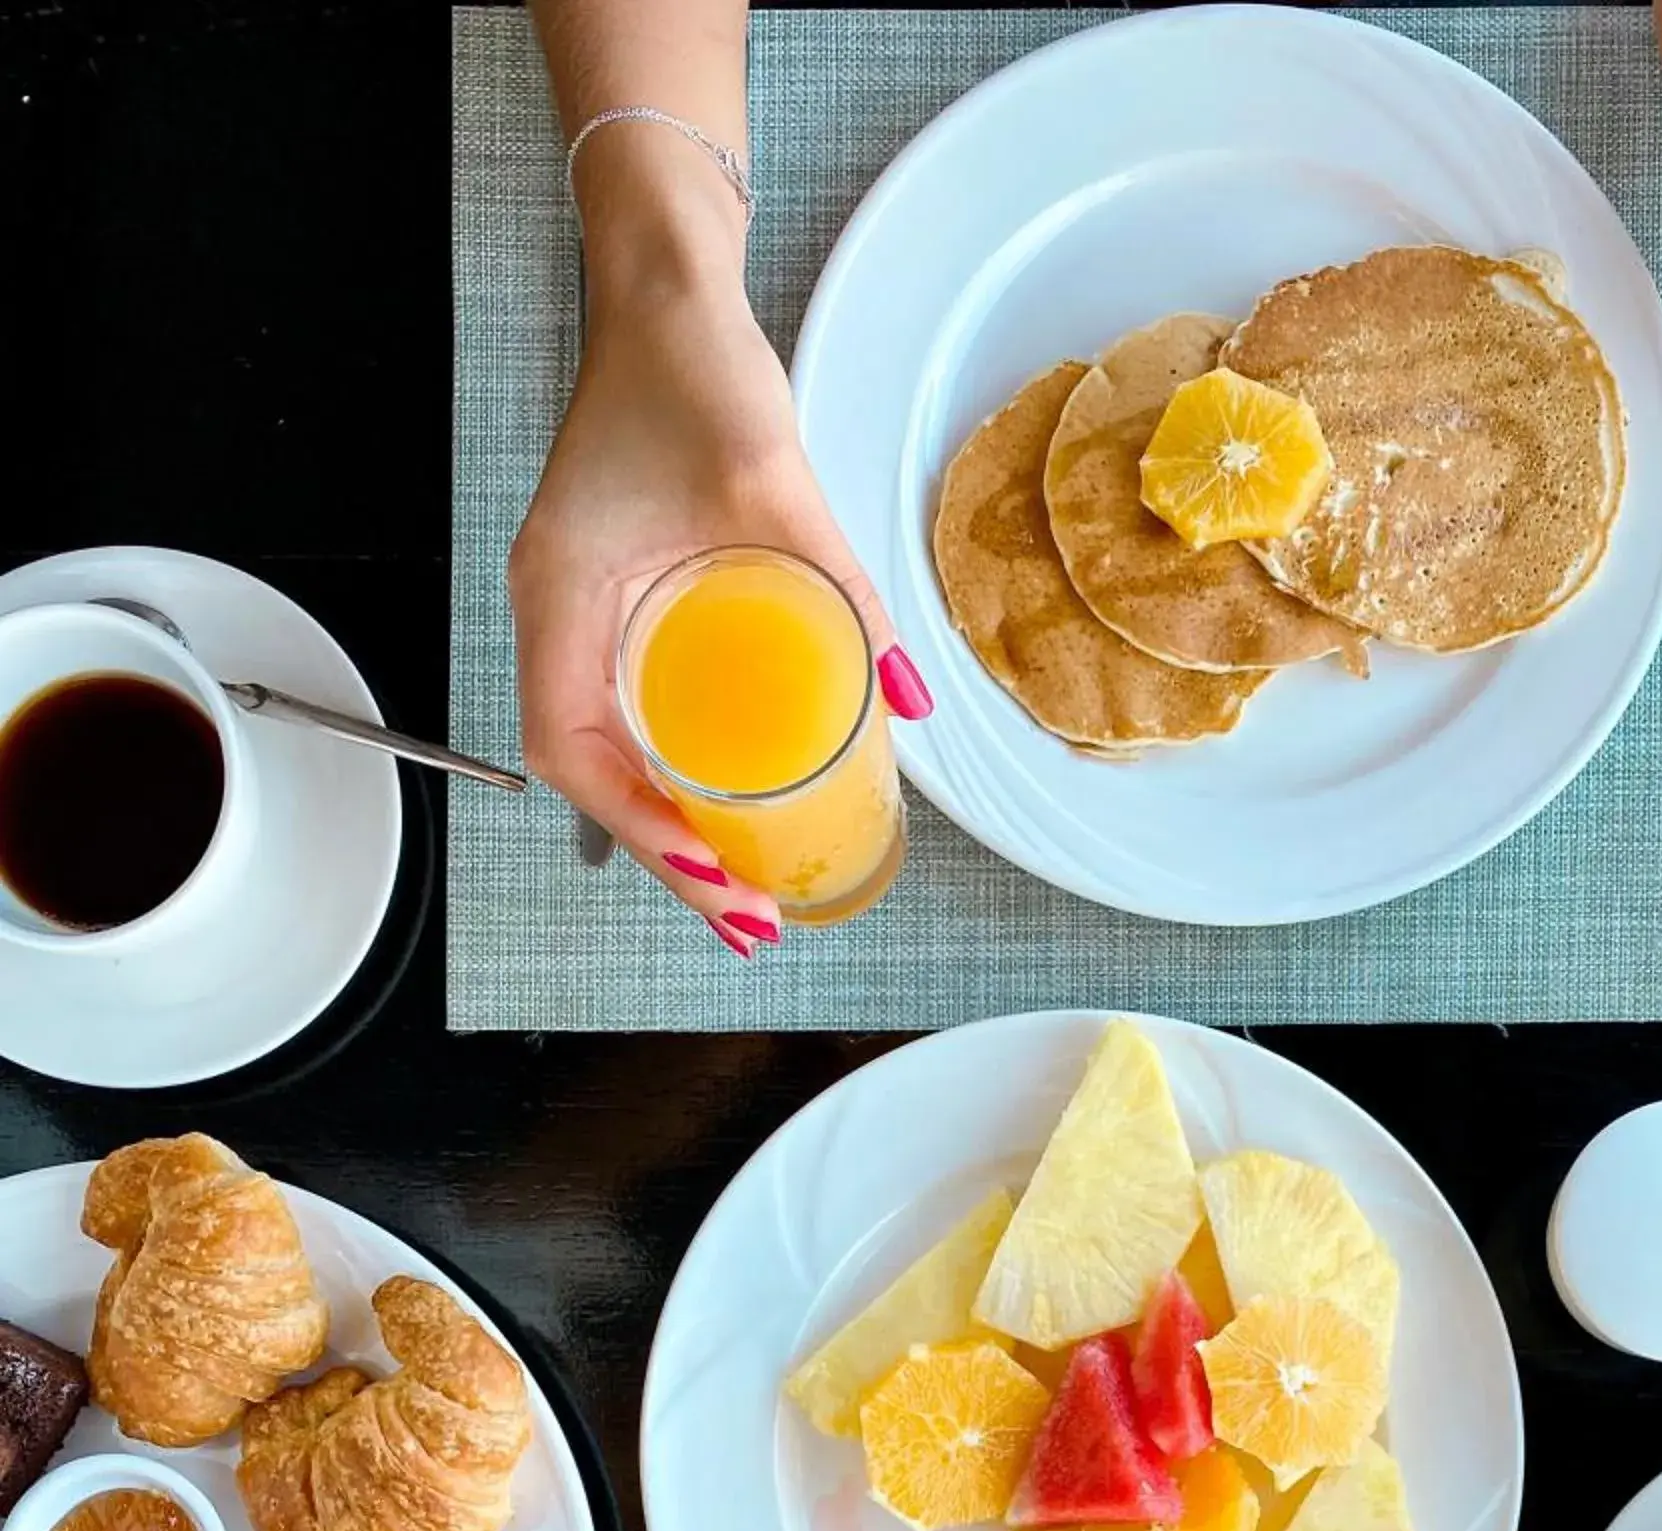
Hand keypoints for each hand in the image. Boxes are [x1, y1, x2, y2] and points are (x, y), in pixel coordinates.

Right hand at [507, 260, 928, 952]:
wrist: (665, 288)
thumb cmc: (691, 365)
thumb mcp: (774, 483)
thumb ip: (843, 587)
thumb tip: (908, 695)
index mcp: (564, 595)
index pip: (574, 751)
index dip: (639, 828)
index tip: (714, 871)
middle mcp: (560, 614)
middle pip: (592, 772)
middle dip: (665, 857)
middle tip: (747, 917)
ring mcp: (585, 610)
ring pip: (609, 751)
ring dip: (668, 828)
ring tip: (740, 887)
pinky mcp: (620, 597)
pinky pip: (629, 709)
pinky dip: (671, 772)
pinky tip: (726, 803)